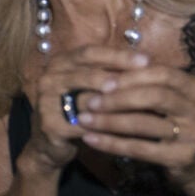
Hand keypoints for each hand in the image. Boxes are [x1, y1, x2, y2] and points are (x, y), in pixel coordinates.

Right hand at [19, 45, 143, 174]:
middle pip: (88, 74)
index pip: (89, 53)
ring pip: (88, 101)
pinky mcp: (50, 125)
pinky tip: (130, 129)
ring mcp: (45, 102)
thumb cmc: (76, 109)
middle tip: (148, 83)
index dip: (118, 55)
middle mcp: (48, 79)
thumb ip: (108, 73)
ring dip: (118, 104)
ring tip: (145, 106)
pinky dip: (108, 126)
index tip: (146, 60)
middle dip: (120, 78)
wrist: (48, 142)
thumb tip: (147, 63)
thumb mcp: (87, 86)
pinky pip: (85, 125)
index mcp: (59, 63)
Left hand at [75, 61, 194, 189]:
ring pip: (144, 123)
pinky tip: (90, 139)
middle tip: (90, 101)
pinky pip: (140, 149)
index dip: (131, 76)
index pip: (163, 73)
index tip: (102, 81)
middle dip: (118, 97)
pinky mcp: (182, 157)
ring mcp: (194, 135)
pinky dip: (111, 143)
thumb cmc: (178, 125)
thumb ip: (150, 85)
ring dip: (109, 121)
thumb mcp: (173, 102)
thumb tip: (105, 69)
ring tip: (83, 119)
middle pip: (155, 96)